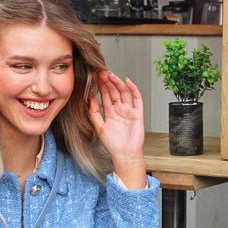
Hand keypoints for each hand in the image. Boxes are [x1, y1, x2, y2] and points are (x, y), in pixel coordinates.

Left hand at [88, 71, 146, 188]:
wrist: (124, 155)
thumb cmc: (112, 144)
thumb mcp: (99, 127)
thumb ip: (94, 113)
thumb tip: (90, 98)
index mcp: (110, 112)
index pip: (105, 95)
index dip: (100, 86)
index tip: (94, 77)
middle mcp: (120, 109)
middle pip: (114, 92)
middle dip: (108, 82)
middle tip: (101, 72)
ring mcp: (129, 110)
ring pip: (124, 92)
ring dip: (117, 83)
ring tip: (110, 75)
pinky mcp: (138, 113)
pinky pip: (137, 98)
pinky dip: (133, 89)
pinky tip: (127, 81)